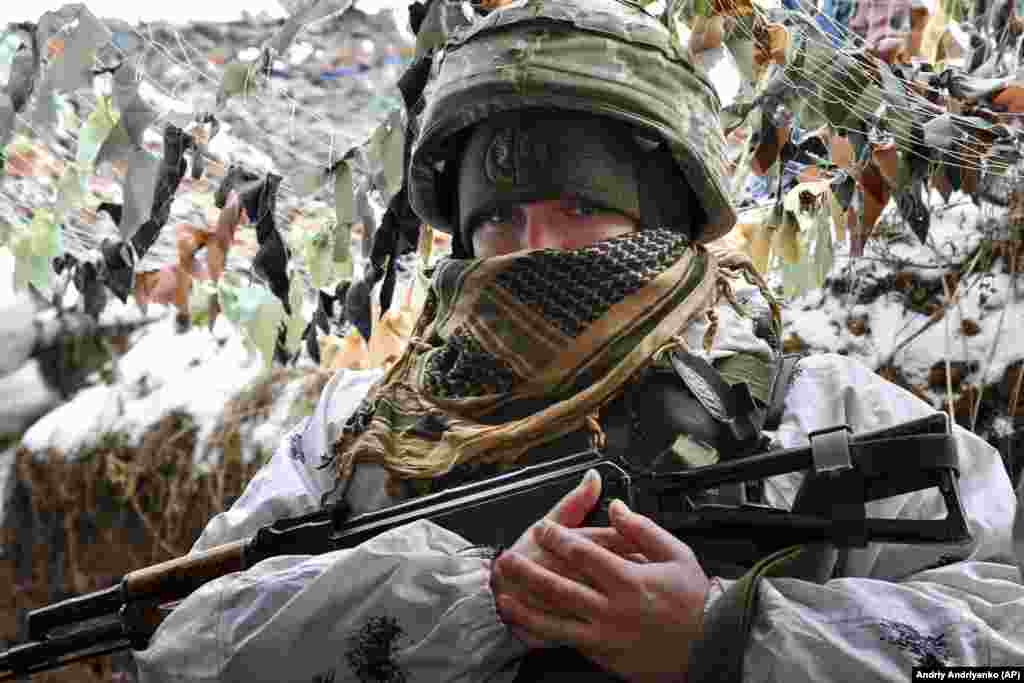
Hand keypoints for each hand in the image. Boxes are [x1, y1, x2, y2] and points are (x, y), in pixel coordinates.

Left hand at [493, 499, 710, 681]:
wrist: (709, 650)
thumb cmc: (695, 603)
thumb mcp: (677, 555)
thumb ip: (642, 529)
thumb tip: (615, 506)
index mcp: (630, 580)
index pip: (583, 553)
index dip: (558, 538)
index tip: (542, 528)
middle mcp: (613, 609)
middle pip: (561, 587)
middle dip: (530, 572)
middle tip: (508, 559)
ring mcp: (606, 635)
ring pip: (557, 620)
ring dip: (527, 607)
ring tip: (503, 596)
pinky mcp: (604, 654)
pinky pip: (566, 641)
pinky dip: (542, 633)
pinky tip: (525, 625)